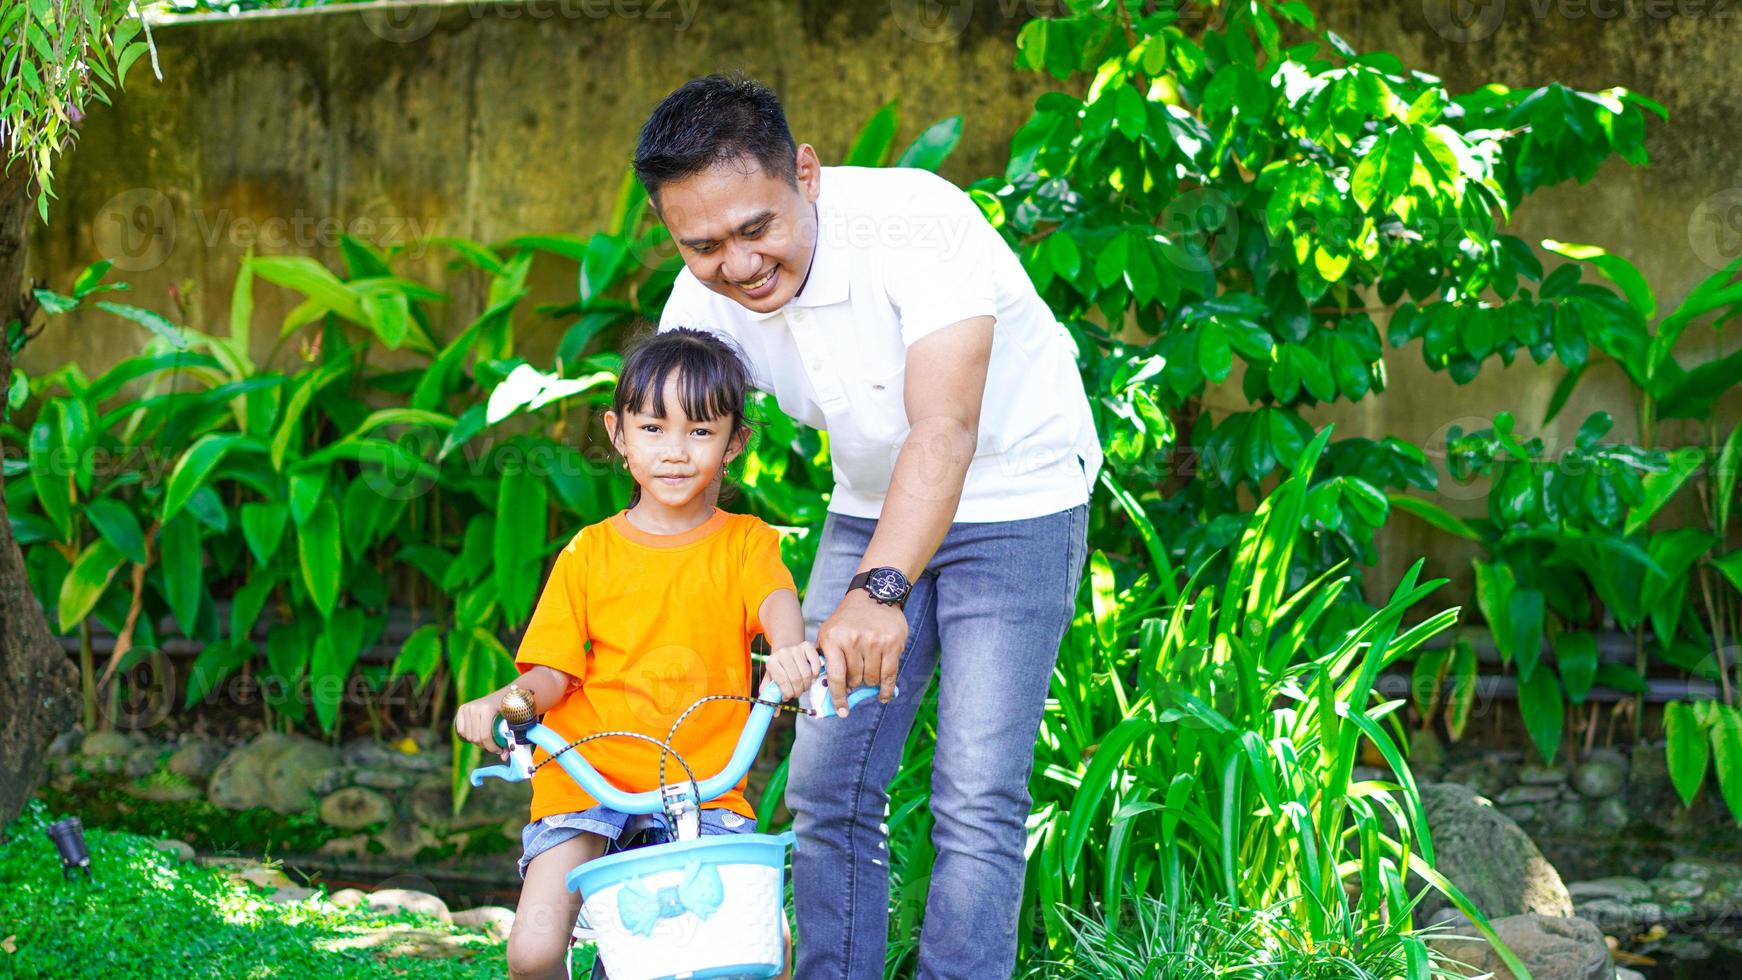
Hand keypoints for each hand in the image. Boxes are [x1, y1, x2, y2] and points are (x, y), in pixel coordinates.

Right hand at [453, 695, 508, 761]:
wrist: (505, 695)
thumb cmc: (511, 710)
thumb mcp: (513, 722)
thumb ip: (510, 739)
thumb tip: (504, 757)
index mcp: (487, 709)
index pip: (485, 735)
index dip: (491, 747)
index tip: (499, 750)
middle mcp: (475, 707)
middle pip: (476, 738)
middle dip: (486, 746)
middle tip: (495, 746)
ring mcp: (467, 708)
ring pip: (468, 736)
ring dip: (478, 742)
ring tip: (488, 740)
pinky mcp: (462, 709)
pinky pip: (461, 730)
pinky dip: (469, 736)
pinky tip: (478, 734)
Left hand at [762, 640, 821, 702]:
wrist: (785, 651)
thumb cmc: (779, 669)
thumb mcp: (771, 680)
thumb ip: (771, 696)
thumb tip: (775, 714)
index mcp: (771, 662)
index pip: (782, 682)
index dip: (787, 693)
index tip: (788, 697)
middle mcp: (783, 653)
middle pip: (796, 679)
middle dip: (798, 691)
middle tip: (797, 693)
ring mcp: (796, 648)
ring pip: (807, 674)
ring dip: (807, 685)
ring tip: (803, 686)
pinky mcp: (807, 646)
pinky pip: (816, 664)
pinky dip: (816, 673)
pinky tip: (812, 677)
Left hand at [815, 589, 907, 714]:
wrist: (875, 594)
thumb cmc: (849, 618)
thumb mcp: (829, 631)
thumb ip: (826, 656)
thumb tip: (825, 687)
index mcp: (833, 639)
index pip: (836, 676)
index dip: (838, 697)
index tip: (842, 711)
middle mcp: (853, 640)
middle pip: (855, 679)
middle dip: (854, 684)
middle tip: (855, 681)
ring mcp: (874, 642)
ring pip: (871, 678)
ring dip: (869, 682)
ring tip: (868, 675)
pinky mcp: (892, 644)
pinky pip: (889, 675)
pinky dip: (886, 689)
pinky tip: (883, 695)